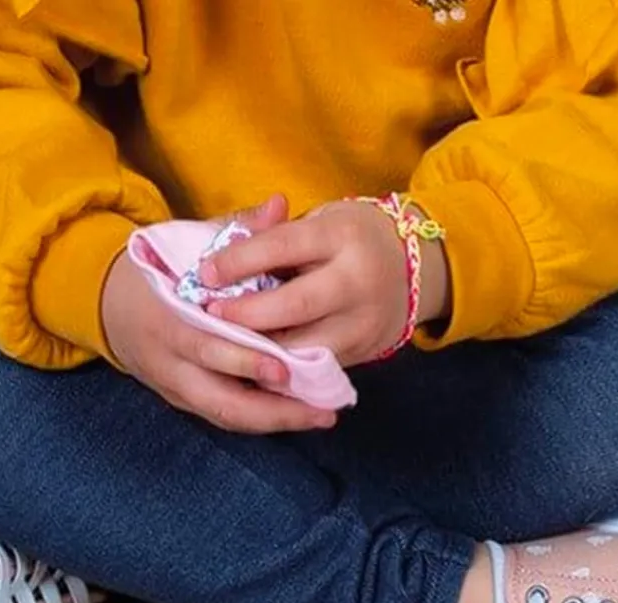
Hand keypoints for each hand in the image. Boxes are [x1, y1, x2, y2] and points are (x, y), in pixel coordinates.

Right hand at [100, 196, 337, 434]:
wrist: (112, 305)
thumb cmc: (159, 270)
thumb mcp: (187, 244)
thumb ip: (234, 229)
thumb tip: (279, 205)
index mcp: (164, 319)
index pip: (203, 346)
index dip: (242, 361)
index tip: (283, 366)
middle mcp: (168, 363)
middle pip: (220, 399)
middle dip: (272, 408)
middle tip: (320, 408)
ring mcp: (176, 389)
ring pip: (228, 416)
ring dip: (277, 421)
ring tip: (322, 416)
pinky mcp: (187, 403)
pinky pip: (227, 419)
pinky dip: (263, 420)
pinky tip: (301, 415)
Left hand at [198, 199, 439, 366]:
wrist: (413, 270)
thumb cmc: (349, 239)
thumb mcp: (317, 222)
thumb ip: (271, 232)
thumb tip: (221, 249)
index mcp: (343, 235)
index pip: (280, 247)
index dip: (237, 262)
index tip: (204, 274)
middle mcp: (359, 280)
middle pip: (294, 305)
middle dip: (247, 314)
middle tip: (212, 315)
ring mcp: (366, 322)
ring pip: (306, 346)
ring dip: (263, 349)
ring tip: (230, 344)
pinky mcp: (366, 351)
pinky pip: (318, 365)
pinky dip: (285, 366)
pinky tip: (259, 361)